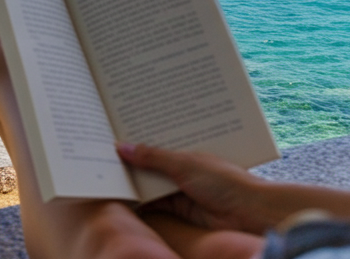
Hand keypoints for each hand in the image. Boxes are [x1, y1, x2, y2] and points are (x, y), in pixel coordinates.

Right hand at [117, 142, 278, 234]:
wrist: (249, 213)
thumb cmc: (225, 182)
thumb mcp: (184, 164)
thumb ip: (152, 157)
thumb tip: (122, 147)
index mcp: (185, 149)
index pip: (154, 141)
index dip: (134, 139)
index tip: (110, 135)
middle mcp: (181, 167)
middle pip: (148, 163)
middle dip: (129, 161)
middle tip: (100, 154)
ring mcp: (179, 188)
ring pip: (148, 183)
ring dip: (131, 182)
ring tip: (104, 174)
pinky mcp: (178, 209)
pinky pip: (153, 203)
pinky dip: (139, 201)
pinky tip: (121, 197)